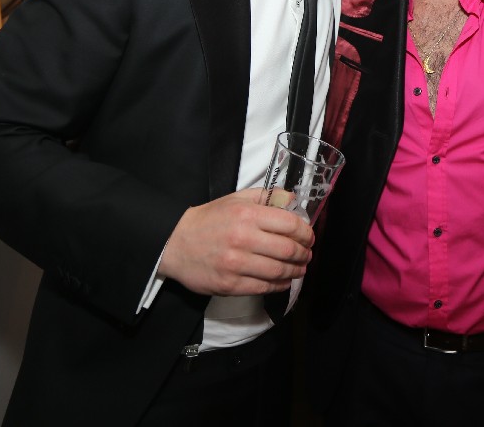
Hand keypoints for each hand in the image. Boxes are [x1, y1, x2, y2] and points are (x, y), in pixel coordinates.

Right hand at [157, 188, 313, 296]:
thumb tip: (292, 199)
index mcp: (247, 215)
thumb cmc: (208, 220)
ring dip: (296, 271)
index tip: (309, 236)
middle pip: (288, 250)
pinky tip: (284, 280)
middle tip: (307, 254)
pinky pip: (264, 287)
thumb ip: (265, 197)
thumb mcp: (235, 199)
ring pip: (279, 271)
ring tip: (300, 268)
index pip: (290, 224)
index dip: (305, 232)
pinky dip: (280, 285)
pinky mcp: (229, 285)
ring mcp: (236, 264)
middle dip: (304, 254)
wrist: (174, 243)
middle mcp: (243, 239)